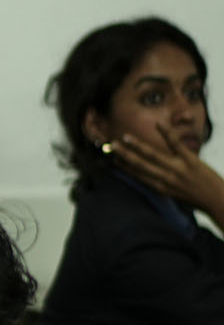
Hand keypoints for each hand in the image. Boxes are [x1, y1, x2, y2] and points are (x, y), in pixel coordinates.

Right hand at [108, 121, 223, 220]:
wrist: (218, 201)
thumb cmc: (198, 199)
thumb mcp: (176, 195)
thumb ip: (163, 184)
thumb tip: (151, 175)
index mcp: (160, 187)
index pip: (137, 175)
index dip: (124, 166)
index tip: (113, 158)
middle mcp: (165, 179)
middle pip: (140, 165)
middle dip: (124, 155)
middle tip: (111, 146)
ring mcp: (177, 169)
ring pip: (153, 155)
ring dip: (137, 146)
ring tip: (125, 137)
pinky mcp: (190, 161)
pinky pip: (176, 145)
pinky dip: (166, 133)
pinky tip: (158, 124)